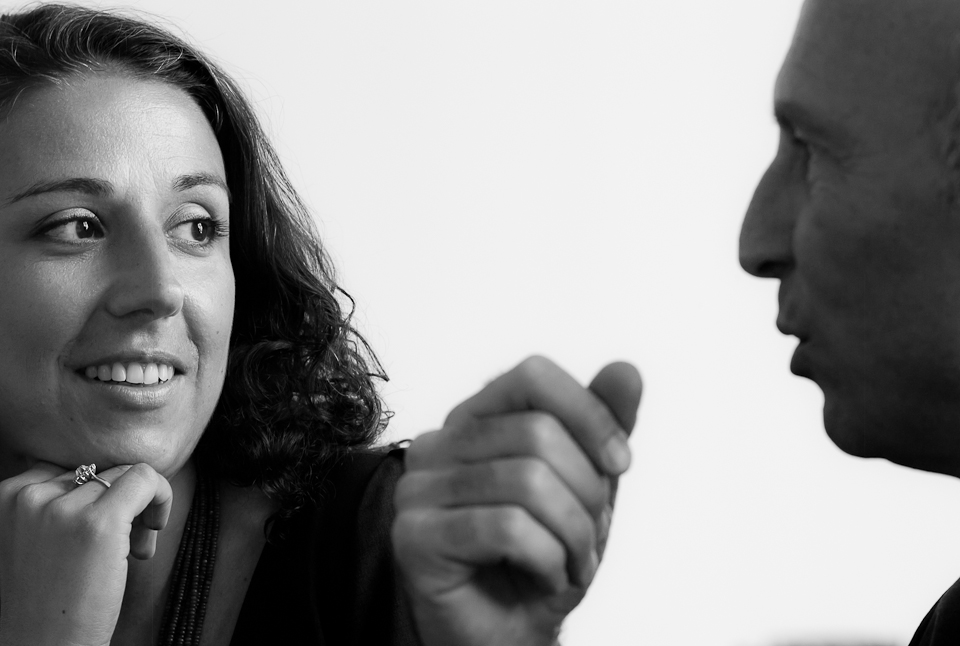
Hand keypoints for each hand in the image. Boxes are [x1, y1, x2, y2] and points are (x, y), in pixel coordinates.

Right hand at [0, 462, 171, 645]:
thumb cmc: (41, 605)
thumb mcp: (29, 543)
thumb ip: (51, 509)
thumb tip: (103, 479)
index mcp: (4, 497)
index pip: (69, 470)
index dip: (93, 498)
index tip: (103, 533)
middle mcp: (27, 497)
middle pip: (98, 473)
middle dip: (119, 506)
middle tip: (127, 545)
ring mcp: (61, 508)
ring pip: (125, 475)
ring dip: (140, 509)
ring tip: (137, 549)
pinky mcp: (99, 522)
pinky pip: (146, 478)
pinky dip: (162, 495)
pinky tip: (155, 529)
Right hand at [393, 356, 641, 645]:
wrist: (508, 632)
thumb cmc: (541, 555)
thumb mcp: (586, 484)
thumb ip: (600, 425)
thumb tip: (626, 370)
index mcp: (475, 419)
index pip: (533, 375)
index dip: (589, 414)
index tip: (620, 464)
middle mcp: (437, 444)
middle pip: (538, 433)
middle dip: (587, 493)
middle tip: (590, 537)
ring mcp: (416, 489)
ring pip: (527, 482)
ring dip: (573, 535)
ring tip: (571, 563)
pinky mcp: (413, 536)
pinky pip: (507, 528)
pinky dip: (548, 560)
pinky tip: (545, 576)